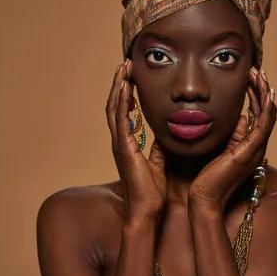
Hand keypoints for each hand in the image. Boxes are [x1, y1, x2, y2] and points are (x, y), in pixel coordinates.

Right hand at [106, 59, 166, 220]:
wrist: (147, 211)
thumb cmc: (152, 192)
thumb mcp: (158, 164)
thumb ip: (157, 149)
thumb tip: (162, 137)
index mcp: (127, 144)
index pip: (123, 112)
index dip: (125, 93)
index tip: (131, 76)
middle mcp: (120, 141)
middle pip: (115, 105)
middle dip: (120, 83)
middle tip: (126, 64)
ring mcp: (119, 144)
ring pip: (114, 107)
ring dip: (118, 86)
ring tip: (124, 67)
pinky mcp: (123, 147)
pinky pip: (120, 119)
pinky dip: (121, 100)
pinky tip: (125, 86)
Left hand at [188, 67, 276, 211]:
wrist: (204, 199)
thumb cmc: (207, 178)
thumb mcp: (220, 149)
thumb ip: (231, 134)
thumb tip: (240, 118)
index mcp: (248, 145)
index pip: (257, 114)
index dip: (255, 94)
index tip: (249, 77)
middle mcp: (255, 146)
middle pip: (266, 111)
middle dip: (261, 89)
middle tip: (257, 70)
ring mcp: (254, 149)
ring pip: (267, 115)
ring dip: (264, 93)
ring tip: (260, 74)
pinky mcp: (249, 152)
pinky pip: (264, 126)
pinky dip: (267, 108)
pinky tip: (267, 94)